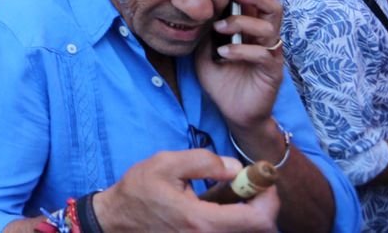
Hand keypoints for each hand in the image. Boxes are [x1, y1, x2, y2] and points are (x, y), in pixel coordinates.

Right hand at [94, 150, 277, 232]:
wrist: (117, 220)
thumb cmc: (139, 190)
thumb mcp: (166, 164)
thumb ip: (204, 162)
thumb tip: (236, 168)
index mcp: (202, 222)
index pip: (259, 220)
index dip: (269, 199)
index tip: (260, 179)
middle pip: (259, 230)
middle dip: (261, 204)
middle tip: (248, 184)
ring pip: (246, 232)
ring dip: (249, 213)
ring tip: (231, 193)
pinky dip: (236, 220)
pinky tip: (220, 206)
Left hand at [195, 0, 284, 138]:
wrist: (233, 112)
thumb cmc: (221, 79)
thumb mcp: (206, 51)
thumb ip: (205, 32)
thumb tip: (197, 10)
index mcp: (251, 30)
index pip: (255, 2)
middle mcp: (264, 39)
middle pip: (273, 8)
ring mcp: (271, 54)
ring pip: (268, 28)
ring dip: (241, 23)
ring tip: (219, 29)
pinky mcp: (273, 72)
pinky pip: (263, 54)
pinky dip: (241, 50)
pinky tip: (224, 54)